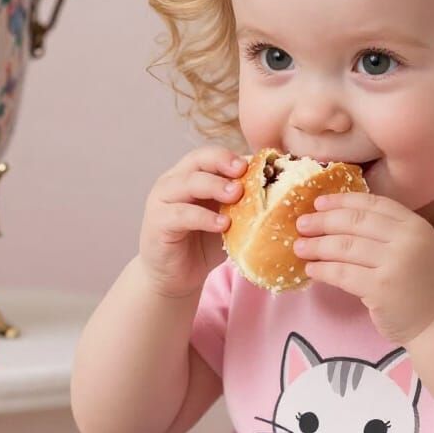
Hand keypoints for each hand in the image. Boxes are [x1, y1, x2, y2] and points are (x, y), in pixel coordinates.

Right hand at [138, 146, 246, 298]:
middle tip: (245, 172)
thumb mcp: (228, 217)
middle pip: (198, 161)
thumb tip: (276, 185)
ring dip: (214, 186)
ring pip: (188, 183)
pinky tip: (223, 224)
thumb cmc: (204, 243)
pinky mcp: (157, 223)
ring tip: (237, 195)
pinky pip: (181, 214)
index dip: (233, 156)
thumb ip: (241, 200)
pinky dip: (204, 217)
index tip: (257, 164)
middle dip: (223, 163)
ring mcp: (162, 201)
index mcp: (191, 175)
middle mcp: (174, 182)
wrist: (176, 277)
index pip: (211, 155)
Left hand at [294, 192, 433, 344]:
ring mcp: (395, 264)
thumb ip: (390, 233)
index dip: (342, 201)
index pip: (373, 203)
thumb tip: (339, 220)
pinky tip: (311, 269)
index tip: (319, 202)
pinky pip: (342, 274)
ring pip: (345, 247)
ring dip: (317, 245)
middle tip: (301, 224)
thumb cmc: (426, 286)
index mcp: (415, 225)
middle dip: (323, 221)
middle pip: (354, 222)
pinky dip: (323, 270)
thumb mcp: (417, 247)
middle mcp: (407, 240)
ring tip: (299, 247)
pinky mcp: (381, 289)